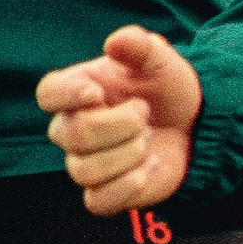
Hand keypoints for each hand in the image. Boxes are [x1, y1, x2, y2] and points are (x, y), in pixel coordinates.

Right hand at [35, 25, 200, 214]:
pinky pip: (97, 202)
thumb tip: (116, 41)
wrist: (195, 126)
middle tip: (145, 114)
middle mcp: (73, 127)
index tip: (97, 93)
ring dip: (127, 155)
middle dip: (118, 126)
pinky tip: (148, 168)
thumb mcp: (160, 60)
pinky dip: (126, 187)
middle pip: (70, 135)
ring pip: (82, 170)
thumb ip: (139, 45)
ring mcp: (86, 162)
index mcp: (77, 91)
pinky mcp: (104, 193)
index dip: (66, 97)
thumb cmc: (167, 89)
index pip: (47, 94)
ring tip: (148, 141)